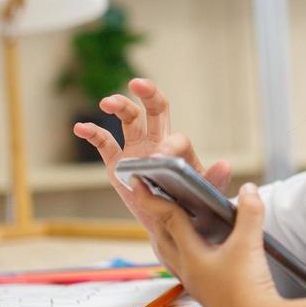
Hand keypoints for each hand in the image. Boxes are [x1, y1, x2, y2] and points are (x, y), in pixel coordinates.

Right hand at [72, 79, 231, 239]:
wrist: (169, 223)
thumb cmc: (189, 205)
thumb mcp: (202, 194)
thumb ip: (212, 180)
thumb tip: (225, 165)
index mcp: (179, 150)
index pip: (176, 138)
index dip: (170, 146)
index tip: (161, 158)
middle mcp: (157, 142)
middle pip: (154, 110)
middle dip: (148, 94)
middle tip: (138, 83)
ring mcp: (135, 150)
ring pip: (129, 120)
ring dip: (119, 106)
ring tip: (107, 102)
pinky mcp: (117, 162)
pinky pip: (104, 143)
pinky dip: (92, 133)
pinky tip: (80, 128)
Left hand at [117, 179, 283, 306]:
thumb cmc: (248, 287)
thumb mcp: (250, 243)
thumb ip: (250, 212)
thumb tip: (249, 188)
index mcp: (191, 257)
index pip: (169, 220)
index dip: (155, 198)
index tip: (138, 182)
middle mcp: (187, 271)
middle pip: (162, 239)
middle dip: (156, 217)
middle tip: (152, 199)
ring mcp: (196, 284)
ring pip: (172, 255)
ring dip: (167, 236)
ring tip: (170, 222)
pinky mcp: (207, 294)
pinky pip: (186, 266)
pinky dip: (185, 251)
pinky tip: (200, 250)